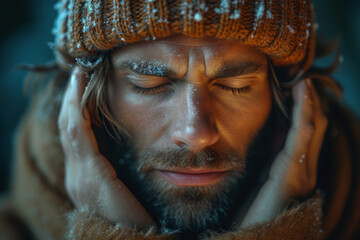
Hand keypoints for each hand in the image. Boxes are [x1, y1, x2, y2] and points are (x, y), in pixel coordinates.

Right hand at [58, 67, 153, 228]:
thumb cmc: (133, 221)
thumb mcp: (123, 193)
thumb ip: (120, 174)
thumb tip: (136, 151)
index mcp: (85, 179)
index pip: (77, 137)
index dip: (76, 111)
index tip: (83, 87)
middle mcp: (76, 175)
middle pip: (68, 128)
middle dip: (72, 99)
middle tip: (79, 72)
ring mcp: (79, 176)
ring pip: (70, 127)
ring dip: (73, 99)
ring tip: (79, 75)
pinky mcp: (89, 176)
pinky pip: (79, 134)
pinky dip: (77, 110)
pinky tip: (81, 91)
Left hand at [239, 79, 327, 227]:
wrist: (254, 238)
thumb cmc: (252, 212)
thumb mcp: (261, 179)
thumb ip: (270, 157)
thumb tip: (273, 131)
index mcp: (294, 171)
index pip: (303, 134)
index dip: (302, 109)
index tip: (294, 87)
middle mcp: (304, 169)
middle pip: (312, 128)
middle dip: (309, 103)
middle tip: (302, 79)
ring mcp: (302, 171)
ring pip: (311, 127)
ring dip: (309, 101)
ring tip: (304, 80)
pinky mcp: (294, 172)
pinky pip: (302, 134)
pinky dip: (304, 110)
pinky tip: (303, 91)